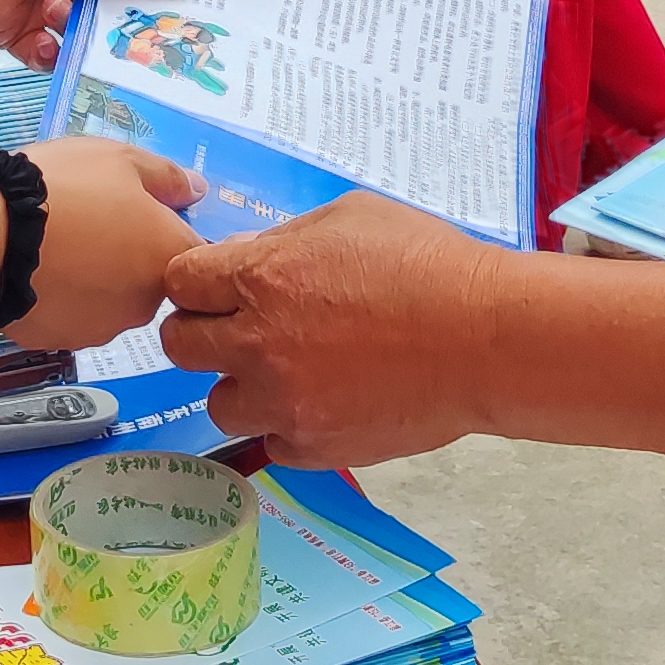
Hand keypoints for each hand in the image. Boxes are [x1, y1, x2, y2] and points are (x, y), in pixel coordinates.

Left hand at [0, 0, 183, 68]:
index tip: (190, 18)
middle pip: (116, 15)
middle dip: (127, 29)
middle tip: (143, 45)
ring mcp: (47, 6)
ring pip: (84, 40)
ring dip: (80, 35)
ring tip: (58, 12)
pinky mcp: (17, 32)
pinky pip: (47, 57)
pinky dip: (50, 55)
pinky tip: (46, 43)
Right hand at [8, 139, 202, 349]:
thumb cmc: (64, 186)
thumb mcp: (118, 159)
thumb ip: (167, 177)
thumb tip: (198, 192)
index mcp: (168, 255)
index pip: (193, 254)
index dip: (168, 233)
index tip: (140, 217)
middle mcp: (147, 303)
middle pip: (150, 281)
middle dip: (130, 259)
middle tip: (90, 225)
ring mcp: (104, 329)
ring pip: (110, 304)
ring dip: (96, 283)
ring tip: (58, 248)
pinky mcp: (62, 342)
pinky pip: (70, 319)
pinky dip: (61, 302)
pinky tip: (37, 273)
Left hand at [161, 191, 509, 466]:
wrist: (485, 338)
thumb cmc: (426, 263)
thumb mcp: (349, 218)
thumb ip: (283, 240)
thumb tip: (242, 257)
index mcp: (261, 277)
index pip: (179, 281)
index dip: (195, 282)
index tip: (217, 287)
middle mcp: (258, 343)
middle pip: (180, 346)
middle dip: (201, 334)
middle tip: (237, 330)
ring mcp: (283, 401)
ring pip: (218, 403)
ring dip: (241, 387)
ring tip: (284, 373)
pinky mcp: (314, 446)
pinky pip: (270, 441)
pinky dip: (286, 425)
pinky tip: (321, 402)